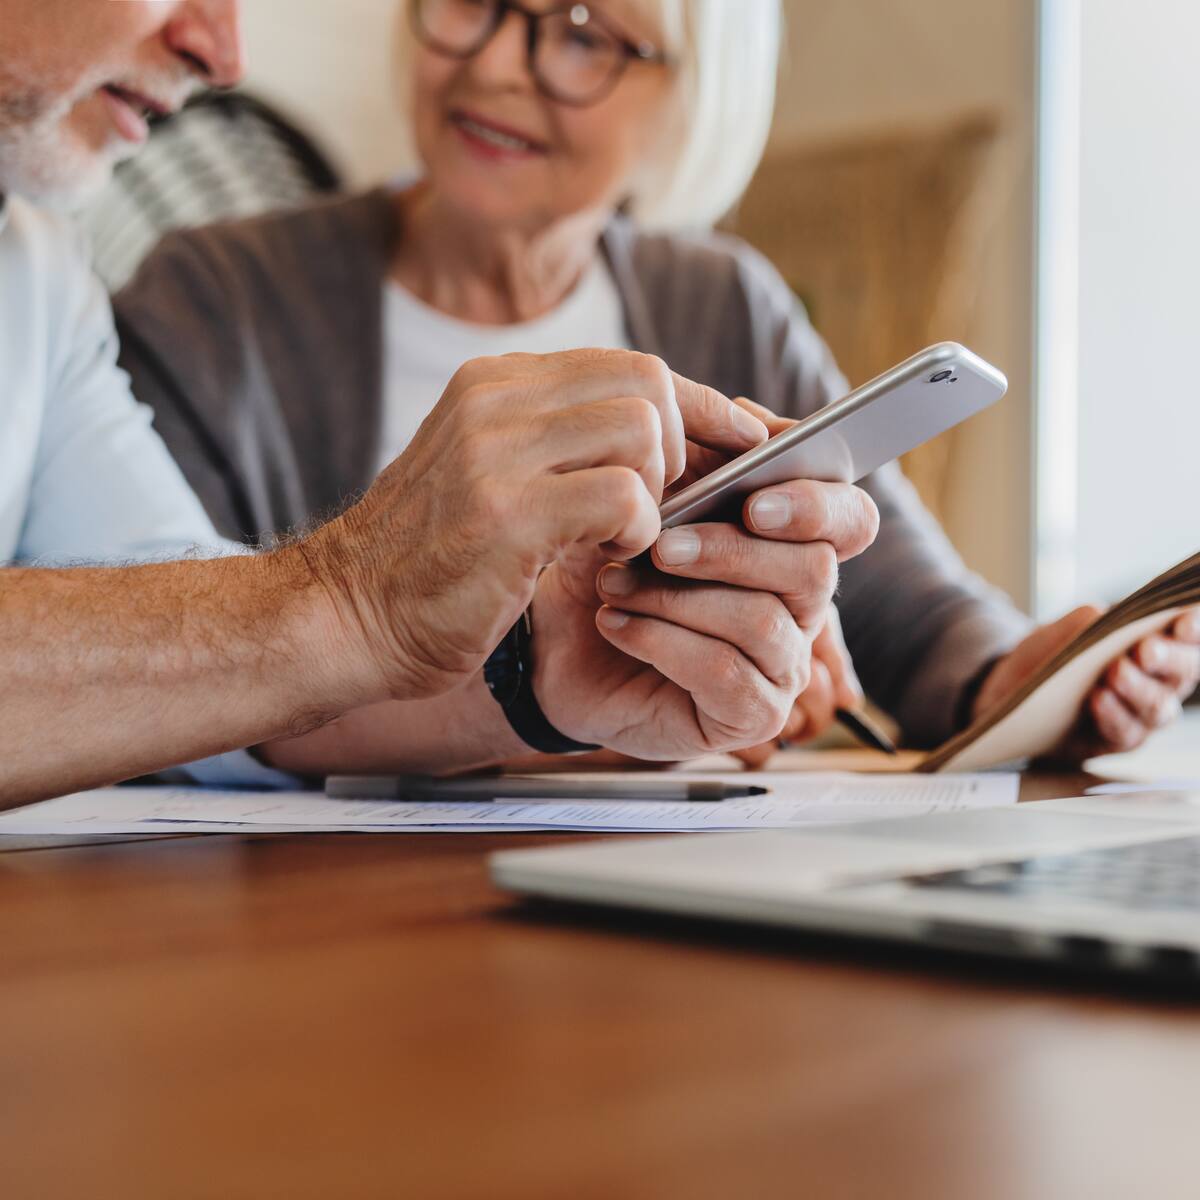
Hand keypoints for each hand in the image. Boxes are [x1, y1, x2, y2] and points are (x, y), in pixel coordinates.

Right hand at [301, 350, 767, 703]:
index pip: (629, 364)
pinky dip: (638, 534)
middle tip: (664, 506)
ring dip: (657, 494)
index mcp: (497, 383)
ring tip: (624, 539)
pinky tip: (607, 563)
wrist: (344, 617)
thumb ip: (561, 442)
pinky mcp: (507, 512)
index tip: (742, 440)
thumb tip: (664, 433)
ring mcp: (497, 450)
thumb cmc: (430, 561)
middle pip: (649, 382)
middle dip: (685, 447)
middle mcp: (496, 399)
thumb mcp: (490, 473)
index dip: (698, 404)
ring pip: (644, 430)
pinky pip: (624, 497)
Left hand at [530, 477, 878, 760]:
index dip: (817, 506)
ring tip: (613, 583)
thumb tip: (753, 424)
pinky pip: (725, 671)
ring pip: (762, 621)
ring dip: (678, 596)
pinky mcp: (750, 714)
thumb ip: (698, 452)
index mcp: (791, 542)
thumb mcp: (641, 495)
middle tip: (660, 545)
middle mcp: (800, 604)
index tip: (754, 501)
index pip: (850, 519)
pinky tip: (615, 622)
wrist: (553, 642)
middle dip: (729, 551)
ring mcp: (781, 664)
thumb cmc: (607, 563)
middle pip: (814, 569)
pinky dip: (662, 640)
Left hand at [974, 606, 1199, 761]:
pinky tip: (1099, 699)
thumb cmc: (1047, 655)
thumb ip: (1083, 621)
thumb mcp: (1058, 631)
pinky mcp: (1120, 740)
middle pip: (1184, 671)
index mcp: (1157, 642)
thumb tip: (1101, 616)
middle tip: (1147, 650)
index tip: (1184, 623)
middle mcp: (1160, 679)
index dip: (1194, 627)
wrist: (1012, 693)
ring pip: (1158, 706)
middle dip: (1169, 659)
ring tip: (1116, 672)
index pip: (1188, 634)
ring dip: (1139, 688)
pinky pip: (1126, 731)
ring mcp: (1143, 713)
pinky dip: (1113, 714)